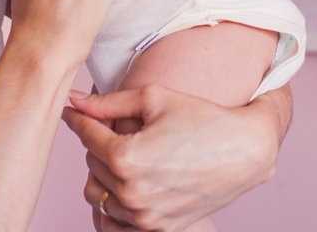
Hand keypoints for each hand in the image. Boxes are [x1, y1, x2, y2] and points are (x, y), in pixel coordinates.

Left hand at [63, 84, 290, 231]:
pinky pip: (114, 221)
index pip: (86, 135)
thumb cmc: (202, 118)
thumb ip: (109, 102)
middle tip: (110, 127)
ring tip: (122, 153)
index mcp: (126, 157)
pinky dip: (113, 203)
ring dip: (103, 172)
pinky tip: (127, 182)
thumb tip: (73, 100)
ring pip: (97, 194)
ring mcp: (145, 216)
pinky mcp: (158, 228)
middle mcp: (132, 192)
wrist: (245, 151)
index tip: (71, 111)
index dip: (77, 119)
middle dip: (96, 142)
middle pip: (91, 164)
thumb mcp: (154, 98)